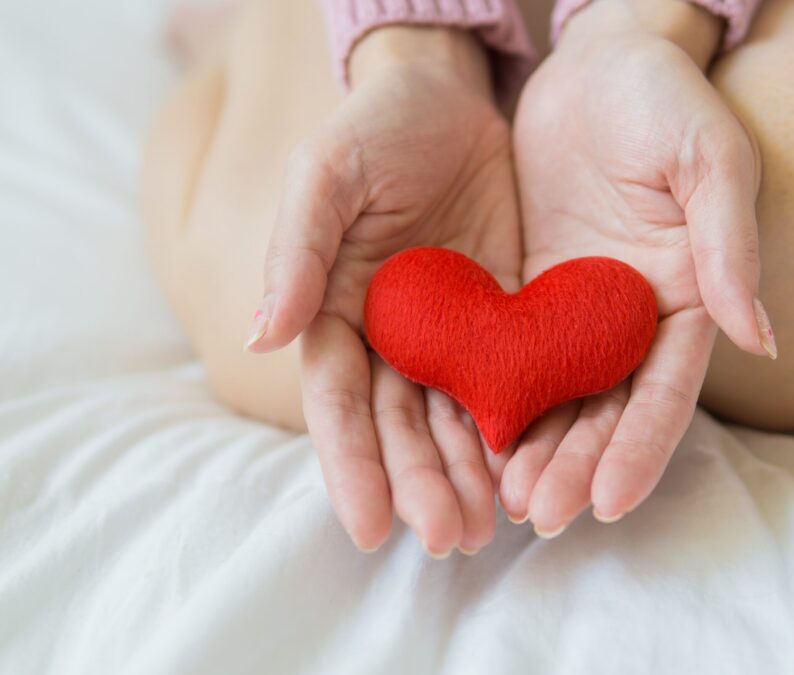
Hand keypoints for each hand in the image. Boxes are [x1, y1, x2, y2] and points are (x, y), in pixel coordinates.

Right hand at [246, 27, 520, 555]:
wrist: (449, 98)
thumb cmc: (374, 130)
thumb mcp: (325, 175)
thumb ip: (298, 251)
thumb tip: (262, 335)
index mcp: (335, 313)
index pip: (338, 404)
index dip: (351, 466)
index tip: (372, 528)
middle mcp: (389, 338)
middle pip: (400, 427)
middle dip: (421, 484)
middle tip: (449, 538)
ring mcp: (448, 335)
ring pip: (454, 420)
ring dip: (468, 475)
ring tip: (489, 528)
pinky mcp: (503, 320)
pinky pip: (509, 382)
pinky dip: (516, 427)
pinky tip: (530, 468)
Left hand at [502, 0, 775, 534]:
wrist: (598, 64)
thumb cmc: (665, 99)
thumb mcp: (708, 159)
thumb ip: (729, 245)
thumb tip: (761, 338)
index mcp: (687, 298)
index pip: (667, 390)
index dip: (640, 448)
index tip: (609, 502)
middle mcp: (634, 318)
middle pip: (608, 409)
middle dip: (577, 465)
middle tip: (540, 515)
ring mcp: (581, 311)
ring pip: (560, 397)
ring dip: (536, 450)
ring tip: (505, 500)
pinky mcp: (533, 293)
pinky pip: (514, 356)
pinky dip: (499, 399)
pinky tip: (474, 439)